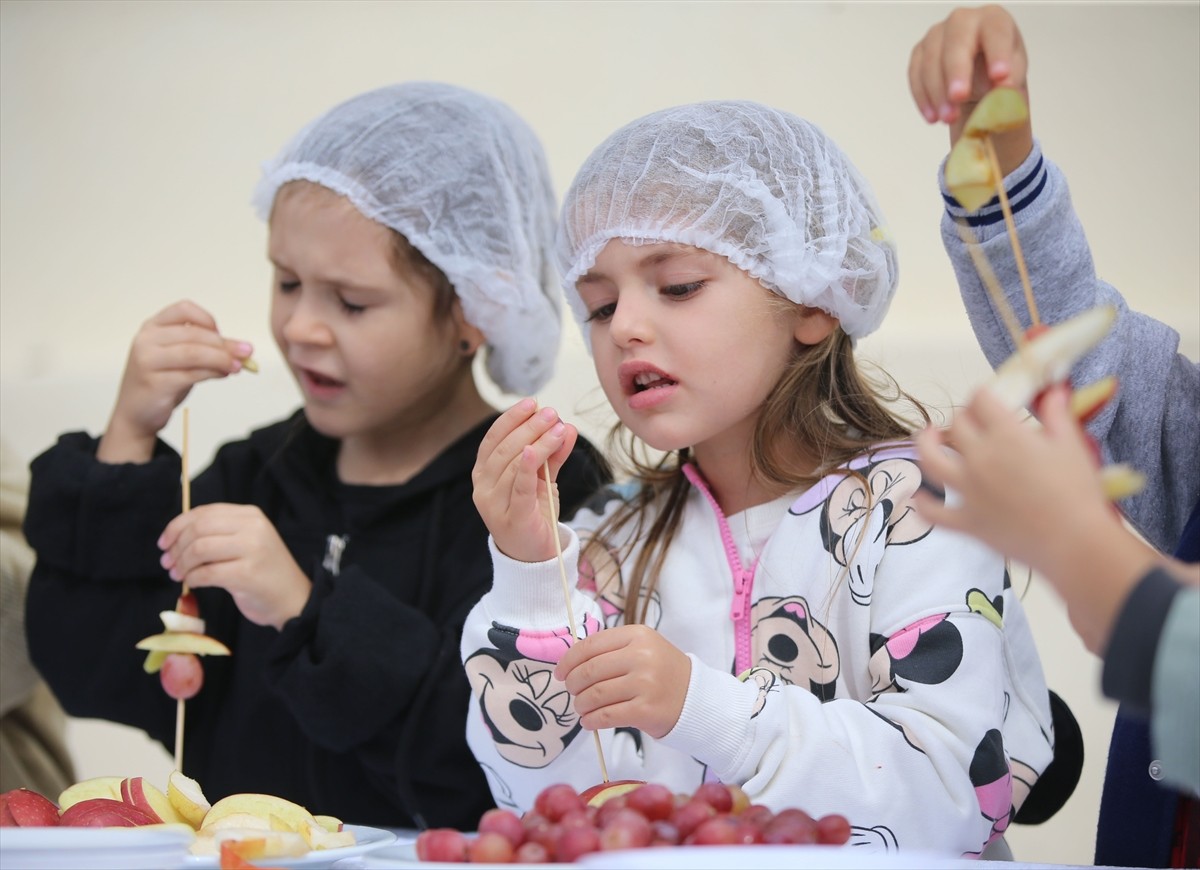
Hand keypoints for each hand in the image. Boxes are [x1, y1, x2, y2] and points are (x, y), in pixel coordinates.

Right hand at [98, 300, 254, 463]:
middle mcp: (146, 340)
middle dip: (224, 344)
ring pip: (194, 353)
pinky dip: (213, 372)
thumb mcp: (181, 358)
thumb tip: (243, 349)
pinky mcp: (155, 383)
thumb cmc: (162, 380)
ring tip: (239, 366)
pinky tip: (224, 374)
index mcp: (152, 327)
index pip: (184, 310)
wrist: (136, 413)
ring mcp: (148, 361)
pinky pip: (192, 374)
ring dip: (222, 358)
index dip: (207, 319)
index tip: (222, 334)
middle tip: (246, 353)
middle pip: (194, 334)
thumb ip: (206, 349)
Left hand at [158, 503, 310, 630]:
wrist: (292, 599)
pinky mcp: (247, 574)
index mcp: (250, 515)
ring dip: (182, 564)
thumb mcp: (245, 542)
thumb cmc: (263, 572)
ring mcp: (253, 549)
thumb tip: (174, 536)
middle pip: (199, 529)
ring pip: (200, 549)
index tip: (163, 543)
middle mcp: (253, 527)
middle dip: (176, 547)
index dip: (176, 526)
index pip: (204, 513)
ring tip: (178, 574)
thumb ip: (218, 533)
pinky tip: (191, 583)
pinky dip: (192, 579)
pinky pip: (207, 573)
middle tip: (168, 562)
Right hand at [471, 398, 577, 562]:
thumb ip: (554, 454)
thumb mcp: (544, 479)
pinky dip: (527, 467)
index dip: (511, 418)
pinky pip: (519, 488)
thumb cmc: (534, 512)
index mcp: (484, 473)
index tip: (532, 403)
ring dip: (539, 442)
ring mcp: (494, 504)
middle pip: (505, 449)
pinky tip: (538, 450)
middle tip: (551, 413)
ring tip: (559, 428)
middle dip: (529, 427)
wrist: (533, 556)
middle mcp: (484, 487)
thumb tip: (567, 426)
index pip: (493, 439)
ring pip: (514, 465)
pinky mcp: (512, 518)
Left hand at [554, 624, 690, 738]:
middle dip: (572, 684)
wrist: (696, 698)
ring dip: (580, 704)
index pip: (590, 645)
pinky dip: (591, 721)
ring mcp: (645, 684)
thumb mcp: (642, 647)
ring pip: (594, 695)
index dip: (568, 660)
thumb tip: (569, 663)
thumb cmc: (662, 672)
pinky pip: (606, 716)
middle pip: (589, 671)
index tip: (560, 672)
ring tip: (581, 708)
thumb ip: (610, 650)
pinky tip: (589, 722)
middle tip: (572, 692)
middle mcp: (642, 656)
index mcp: (638, 635)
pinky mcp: (646, 710)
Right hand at [909, 4, 1031, 171]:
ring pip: (931, 60)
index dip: (998, 53)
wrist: (979, 78)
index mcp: (993, 19)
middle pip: (956, 42)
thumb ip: (1010, 83)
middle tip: (960, 97)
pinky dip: (923, 98)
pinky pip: (916, 74)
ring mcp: (937, 35)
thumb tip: (1003, 90)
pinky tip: (933, 117)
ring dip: (938, 92)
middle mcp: (963, 20)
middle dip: (957, 71)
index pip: (995, 31)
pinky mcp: (920, 52)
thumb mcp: (1013, 77)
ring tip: (948, 118)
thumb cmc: (996, 72)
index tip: (1000, 77)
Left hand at [913, 385, 1158, 652]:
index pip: (980, 400)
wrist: (1074, 542)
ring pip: (930, 459)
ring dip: (925, 444)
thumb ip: (1057, 414)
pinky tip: (919, 495)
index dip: (983, 396)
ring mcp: (967, 490)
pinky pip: (933, 511)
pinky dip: (923, 503)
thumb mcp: (1072, 445)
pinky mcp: (965, 521)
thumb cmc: (1078, 491)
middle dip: (964, 418)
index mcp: (1005, 434)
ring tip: (929, 438)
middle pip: (957, 425)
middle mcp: (978, 457)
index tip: (989, 401)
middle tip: (972, 423)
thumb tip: (1053, 390)